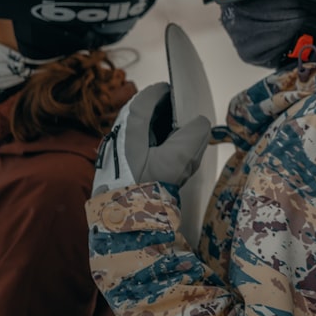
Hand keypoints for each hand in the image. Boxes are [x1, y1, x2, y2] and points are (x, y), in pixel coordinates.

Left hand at [92, 82, 211, 196]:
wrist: (123, 223)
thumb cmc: (148, 189)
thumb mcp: (177, 159)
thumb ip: (195, 135)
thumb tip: (199, 123)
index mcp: (130, 126)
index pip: (148, 97)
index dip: (165, 92)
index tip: (179, 93)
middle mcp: (119, 134)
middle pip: (144, 112)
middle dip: (165, 112)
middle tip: (184, 117)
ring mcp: (116, 151)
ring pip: (141, 130)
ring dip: (160, 129)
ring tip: (179, 137)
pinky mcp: (118, 167)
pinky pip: (138, 146)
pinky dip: (154, 145)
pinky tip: (167, 157)